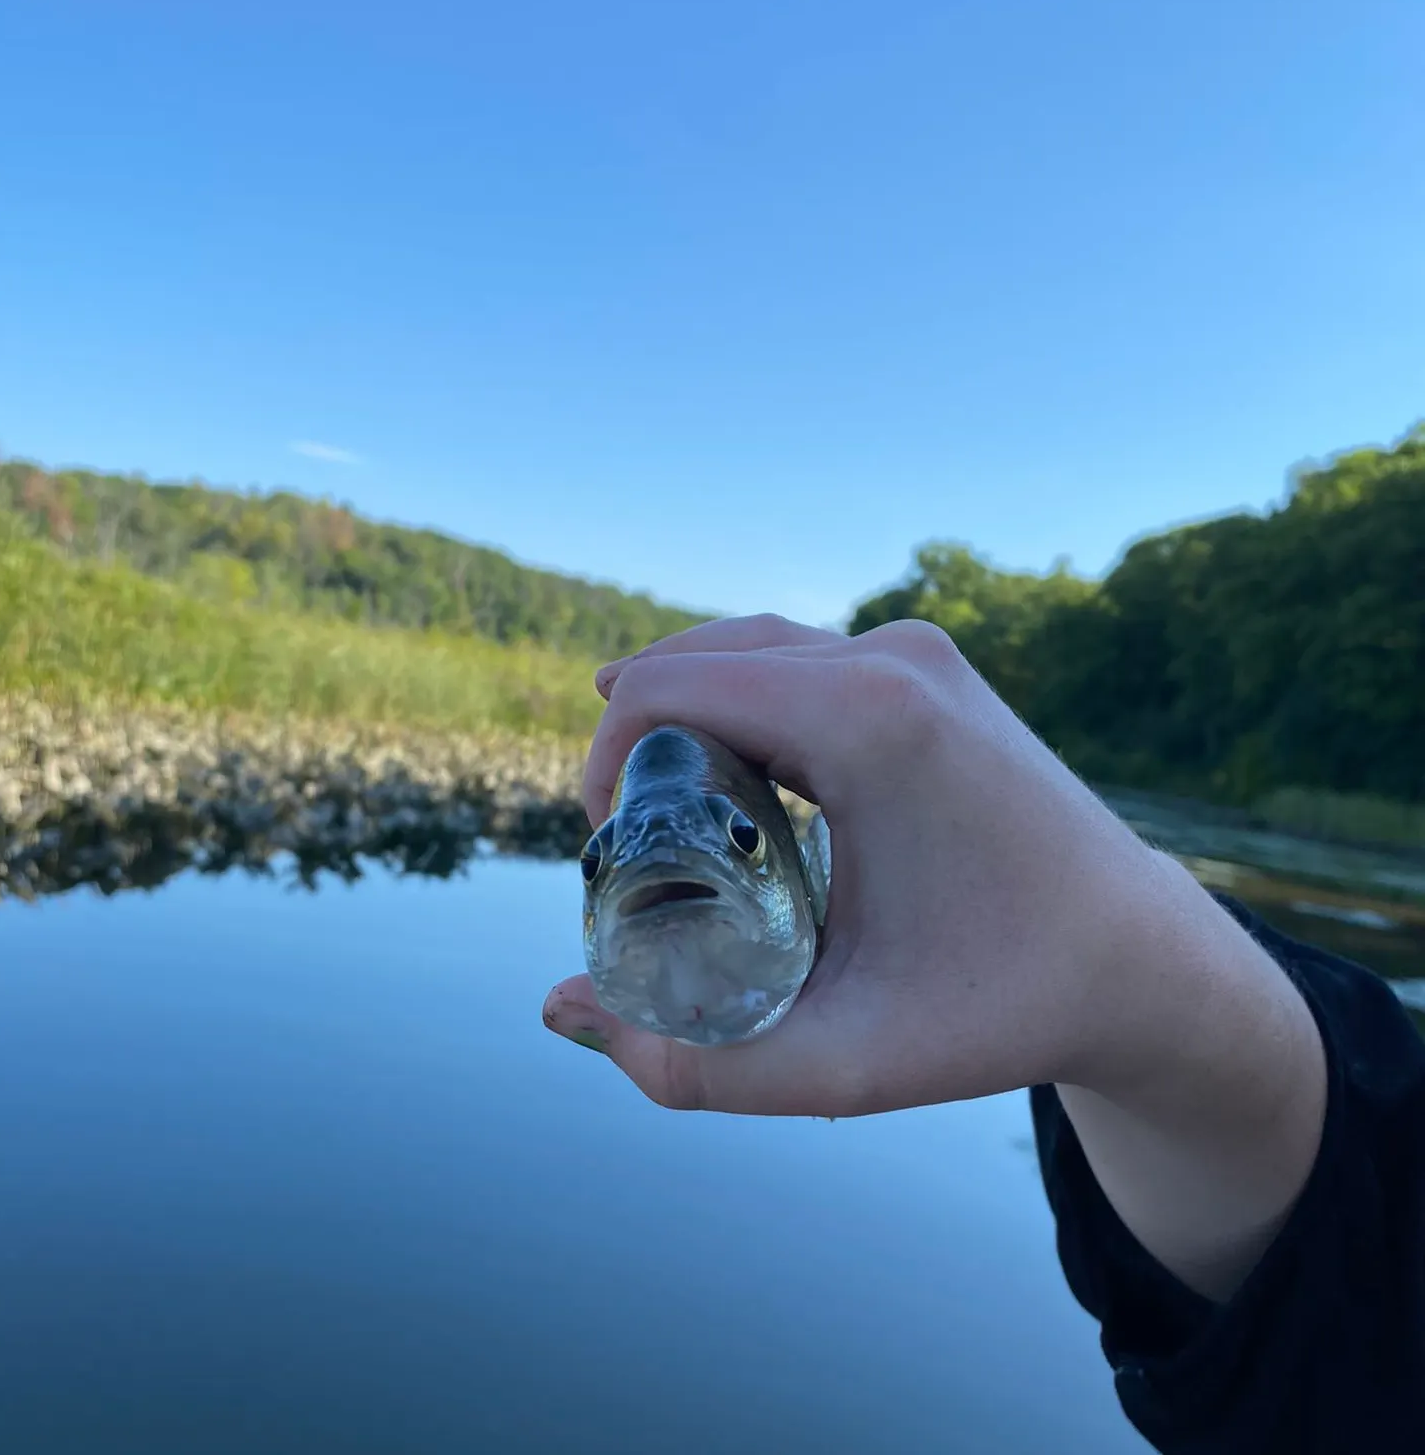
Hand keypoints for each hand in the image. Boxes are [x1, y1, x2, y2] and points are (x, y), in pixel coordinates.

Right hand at [541, 613, 1174, 1116]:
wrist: (1146, 958)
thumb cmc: (1003, 1008)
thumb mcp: (844, 1059)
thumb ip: (692, 1061)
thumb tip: (558, 1011)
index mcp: (869, 721)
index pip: (669, 690)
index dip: (603, 758)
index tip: (603, 844)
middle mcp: (895, 660)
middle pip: (703, 655)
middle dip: (636, 732)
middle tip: (623, 835)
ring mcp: (922, 653)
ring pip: (752, 644)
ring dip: (687, 703)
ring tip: (661, 800)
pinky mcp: (935, 666)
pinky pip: (804, 654)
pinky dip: (745, 693)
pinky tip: (727, 751)